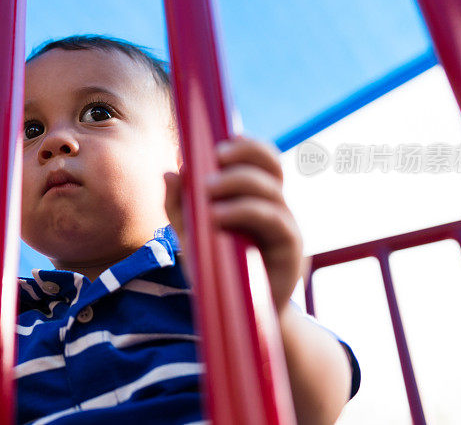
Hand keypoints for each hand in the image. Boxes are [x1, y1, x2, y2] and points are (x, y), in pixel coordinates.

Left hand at [164, 136, 302, 313]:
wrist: (244, 320)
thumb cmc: (219, 275)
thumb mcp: (192, 239)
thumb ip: (180, 208)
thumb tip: (170, 173)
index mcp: (256, 198)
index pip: (260, 159)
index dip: (245, 144)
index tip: (218, 141)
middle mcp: (275, 206)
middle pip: (272, 164)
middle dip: (244, 154)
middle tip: (213, 157)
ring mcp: (285, 226)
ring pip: (270, 190)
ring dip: (237, 182)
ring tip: (205, 190)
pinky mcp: (290, 249)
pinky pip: (273, 220)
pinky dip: (244, 211)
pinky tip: (217, 216)